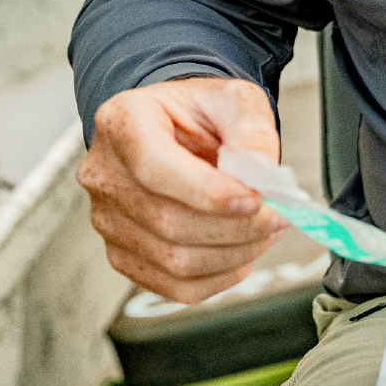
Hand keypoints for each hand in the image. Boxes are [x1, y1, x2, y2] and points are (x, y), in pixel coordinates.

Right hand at [79, 77, 287, 303]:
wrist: (178, 129)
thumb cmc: (198, 113)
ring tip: (267, 230)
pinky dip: (220, 276)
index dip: (208, 192)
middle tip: (279, 215)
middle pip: (168, 222)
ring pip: (174, 261)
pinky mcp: (124, 253)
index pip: (156, 168)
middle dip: (236, 227)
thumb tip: (261, 170)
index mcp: (124, 123)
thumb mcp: (234, 98)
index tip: (255, 199)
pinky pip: (175, 286)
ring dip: (235, 253)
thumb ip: (251, 127)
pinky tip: (244, 252)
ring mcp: (109, 219)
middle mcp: (106, 174)